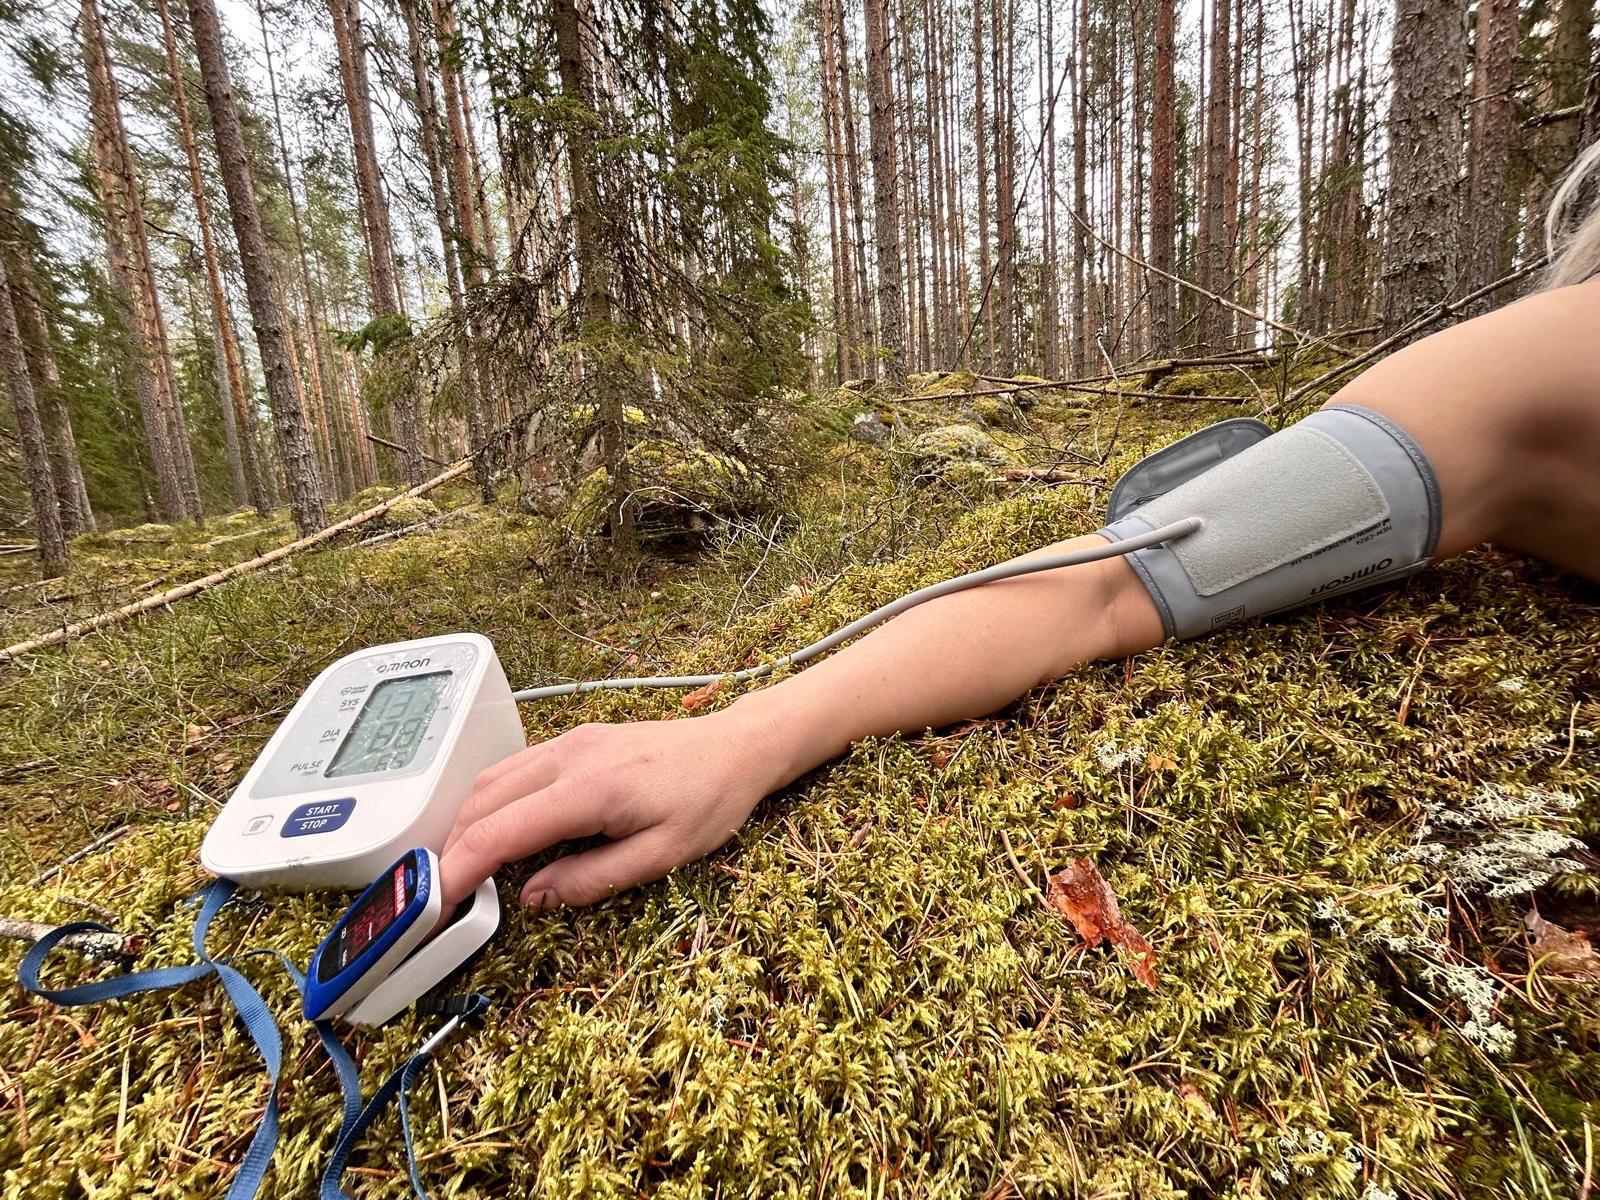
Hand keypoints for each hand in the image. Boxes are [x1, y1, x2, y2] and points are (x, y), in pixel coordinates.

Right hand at [436, 702, 790, 907]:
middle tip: (441, 897)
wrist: (736, 748)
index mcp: (587, 789)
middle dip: (451, 852)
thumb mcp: (662, 856)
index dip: (458, 871)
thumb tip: (534, 897)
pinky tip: (495, 830)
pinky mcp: (573, 740)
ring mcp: (567, 742)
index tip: (436, 904)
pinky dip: (489, 803)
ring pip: (489, 781)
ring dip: (466, 825)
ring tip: (460, 869)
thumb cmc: (709, 800)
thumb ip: (593, 879)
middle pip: (481, 805)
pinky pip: (512, 769)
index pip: (498, 832)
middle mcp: (567, 757)